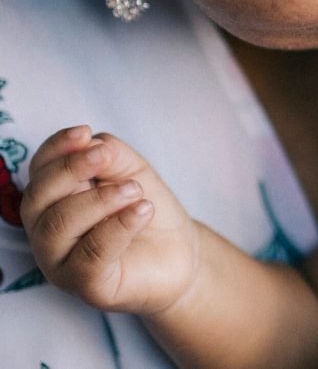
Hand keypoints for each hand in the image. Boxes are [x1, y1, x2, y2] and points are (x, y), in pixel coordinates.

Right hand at [21, 126, 199, 314]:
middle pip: (37, 198)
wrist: (179, 252)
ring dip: (99, 200)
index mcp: (54, 200)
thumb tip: (91, 144)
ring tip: (135, 191)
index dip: (56, 149)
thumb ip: (110, 155)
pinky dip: (117, 228)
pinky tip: (142, 211)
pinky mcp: (86, 286)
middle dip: (71, 170)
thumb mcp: (132, 171)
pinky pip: (90, 256)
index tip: (84, 132)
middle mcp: (48, 231)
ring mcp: (62, 261)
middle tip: (105, 158)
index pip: (39, 171)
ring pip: (59, 226)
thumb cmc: (146, 210)